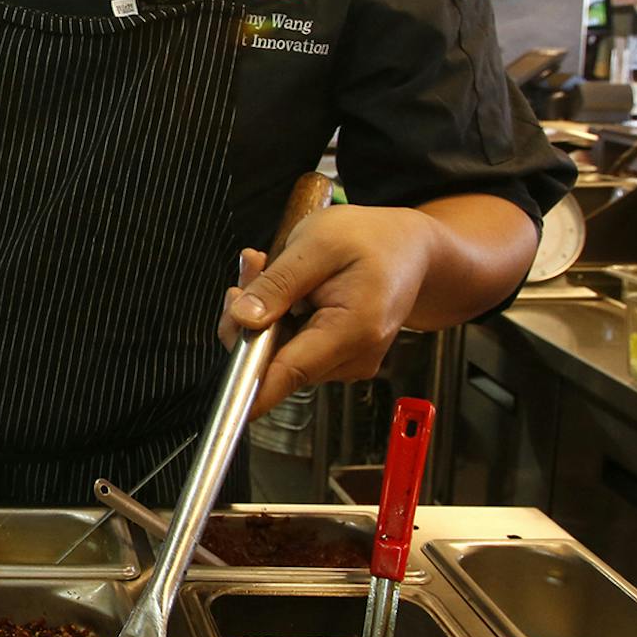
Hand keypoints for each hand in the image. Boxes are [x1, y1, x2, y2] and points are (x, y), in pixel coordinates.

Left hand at [219, 206, 438, 417]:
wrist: (411, 248)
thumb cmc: (372, 239)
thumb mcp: (317, 243)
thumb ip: (279, 283)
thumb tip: (243, 318)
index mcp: (354, 329)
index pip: (291, 373)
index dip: (250, 386)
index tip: (225, 396)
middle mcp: (354, 357)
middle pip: (275, 361)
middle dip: (249, 318)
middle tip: (252, 267)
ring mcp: (347, 361)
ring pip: (278, 353)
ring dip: (262, 313)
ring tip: (270, 266)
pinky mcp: (338, 358)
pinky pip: (291, 347)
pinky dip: (278, 318)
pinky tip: (284, 284)